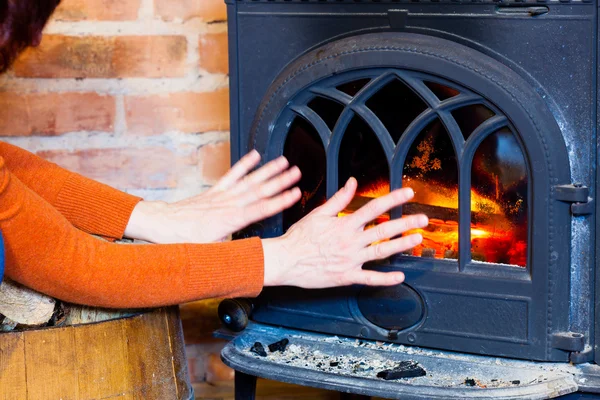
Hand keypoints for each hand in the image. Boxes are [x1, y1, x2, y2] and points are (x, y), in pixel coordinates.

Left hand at [125, 150, 301, 243]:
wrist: (162, 224)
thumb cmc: (183, 239)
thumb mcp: (209, 252)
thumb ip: (230, 253)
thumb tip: (248, 261)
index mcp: (230, 220)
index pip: (260, 209)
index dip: (280, 201)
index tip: (295, 194)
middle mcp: (228, 204)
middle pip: (259, 191)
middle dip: (280, 181)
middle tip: (297, 173)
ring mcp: (222, 196)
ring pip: (249, 181)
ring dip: (268, 171)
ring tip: (284, 162)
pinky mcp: (215, 191)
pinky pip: (232, 175)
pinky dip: (244, 165)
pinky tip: (255, 156)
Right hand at [262, 178, 427, 287]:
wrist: (285, 261)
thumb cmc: (299, 237)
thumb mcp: (318, 213)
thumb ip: (339, 199)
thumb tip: (352, 183)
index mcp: (344, 224)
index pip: (374, 208)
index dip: (393, 199)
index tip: (408, 193)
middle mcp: (351, 241)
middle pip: (384, 229)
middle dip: (406, 223)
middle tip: (424, 219)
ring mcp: (350, 260)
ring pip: (381, 251)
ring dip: (401, 245)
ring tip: (417, 239)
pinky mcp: (346, 276)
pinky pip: (370, 279)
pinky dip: (385, 279)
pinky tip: (400, 276)